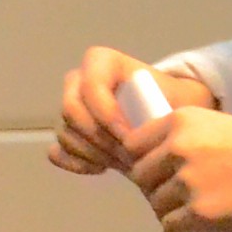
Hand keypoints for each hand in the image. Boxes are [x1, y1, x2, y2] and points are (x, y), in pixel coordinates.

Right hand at [52, 44, 211, 176]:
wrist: (170, 111)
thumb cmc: (173, 101)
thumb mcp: (174, 99)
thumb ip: (157, 112)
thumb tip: (140, 137)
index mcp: (101, 62)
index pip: (91, 86)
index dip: (107, 115)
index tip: (132, 139)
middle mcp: (78, 80)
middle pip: (71, 111)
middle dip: (99, 139)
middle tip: (129, 157)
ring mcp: (70, 106)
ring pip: (66, 133)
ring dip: (93, 153)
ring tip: (124, 163)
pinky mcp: (68, 131)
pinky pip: (57, 150)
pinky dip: (76, 163)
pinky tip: (101, 169)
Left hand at [129, 108, 231, 231]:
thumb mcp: (214, 124)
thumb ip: (184, 137)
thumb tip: (157, 161)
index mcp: (179, 121)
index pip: (133, 143)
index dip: (141, 159)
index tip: (153, 169)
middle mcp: (177, 147)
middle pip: (140, 175)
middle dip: (152, 186)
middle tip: (169, 193)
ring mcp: (187, 181)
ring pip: (155, 202)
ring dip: (165, 209)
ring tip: (182, 211)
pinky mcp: (201, 211)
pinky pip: (170, 225)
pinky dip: (173, 230)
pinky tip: (181, 230)